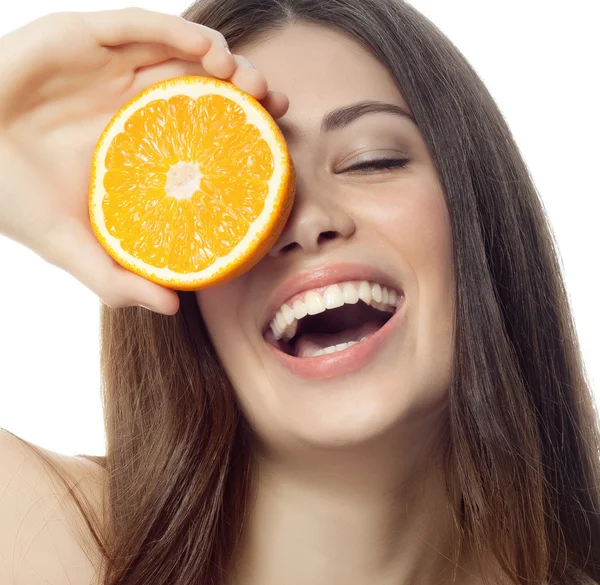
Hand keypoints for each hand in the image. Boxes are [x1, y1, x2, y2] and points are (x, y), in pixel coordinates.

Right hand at [0, 8, 288, 314]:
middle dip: (246, 89)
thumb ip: (117, 279)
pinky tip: (208, 52)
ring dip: (223, 59)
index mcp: (136, 142)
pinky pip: (138, 25)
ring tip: (250, 82)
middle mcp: (129, 100)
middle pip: (202, 84)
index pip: (202, 128)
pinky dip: (177, 32)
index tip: (275, 143)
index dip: (243, 131)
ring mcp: (108, 68)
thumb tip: (172, 309)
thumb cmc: (10, 199)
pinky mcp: (81, 37)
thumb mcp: (73, 247)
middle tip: (274, 105)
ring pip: (179, 50)